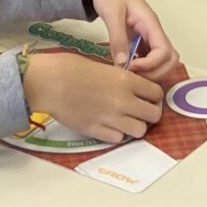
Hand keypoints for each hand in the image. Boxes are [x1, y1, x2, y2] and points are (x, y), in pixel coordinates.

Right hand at [23, 50, 164, 142]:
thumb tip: (134, 89)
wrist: (50, 83)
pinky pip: (119, 139)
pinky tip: (109, 126)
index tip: (149, 98)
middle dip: (150, 114)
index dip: (155, 97)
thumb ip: (123, 80)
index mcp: (126, 80)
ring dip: (135, 126)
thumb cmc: (72, 68)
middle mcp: (123, 101)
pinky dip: (117, 134)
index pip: (157, 93)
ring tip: (125, 121)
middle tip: (141, 112)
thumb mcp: (105, 67)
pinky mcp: (97, 131)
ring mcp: (111, 118)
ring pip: (140, 131)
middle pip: (154, 115)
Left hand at [83, 0, 181, 84]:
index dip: (151, 65)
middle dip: (155, 72)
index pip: (164, 51)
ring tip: (128, 72)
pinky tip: (125, 66)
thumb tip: (123, 64)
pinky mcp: (139, 39)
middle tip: (133, 75)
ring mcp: (147, 35)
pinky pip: (148, 57)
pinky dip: (141, 66)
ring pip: (161, 60)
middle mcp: (153, 31)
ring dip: (149, 71)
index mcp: (151, 23)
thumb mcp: (112, 13)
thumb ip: (118, 39)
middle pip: (170, 59)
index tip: (131, 67)